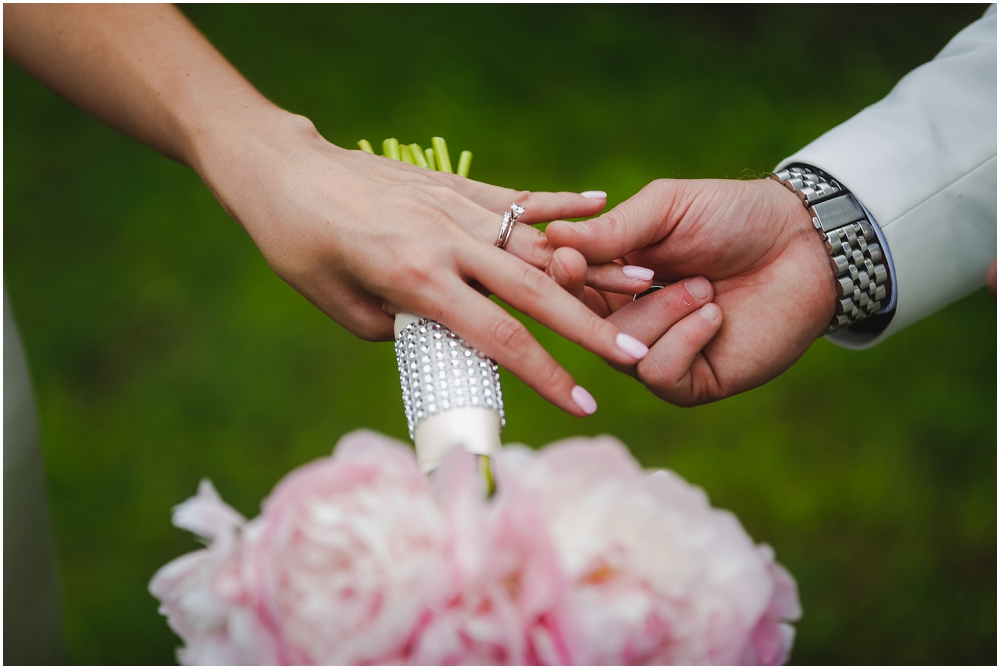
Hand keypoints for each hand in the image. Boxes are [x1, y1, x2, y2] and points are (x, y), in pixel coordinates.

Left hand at [195, 110, 654, 414]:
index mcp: (417, 280)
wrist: (282, 170)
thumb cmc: (300, 245)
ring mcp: (456, 206)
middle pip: (536, 291)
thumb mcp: (342, 307)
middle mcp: (448, 241)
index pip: (499, 337)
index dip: (546, 375)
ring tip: (643, 283)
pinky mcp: (454, 185)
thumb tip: (449, 339)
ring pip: (539, 244)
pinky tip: (599, 206)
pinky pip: (518, 199)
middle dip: (589, 328)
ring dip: (591, 267)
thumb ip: (405, 331)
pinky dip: (560, 205)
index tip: (581, 403)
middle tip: (633, 355)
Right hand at [545, 178, 836, 405]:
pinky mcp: (691, 382)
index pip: (566, 288)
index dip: (562, 279)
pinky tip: (714, 314)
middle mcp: (628, 318)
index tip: (568, 259)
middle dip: (605, 299)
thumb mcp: (667, 208)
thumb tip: (553, 236)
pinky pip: (659, 375)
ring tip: (704, 287)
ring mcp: (658, 353)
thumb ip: (614, 229)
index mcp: (613, 276)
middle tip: (641, 273)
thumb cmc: (733, 216)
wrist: (803, 245)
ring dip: (663, 313)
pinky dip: (684, 340)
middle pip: (582, 326)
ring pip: (621, 351)